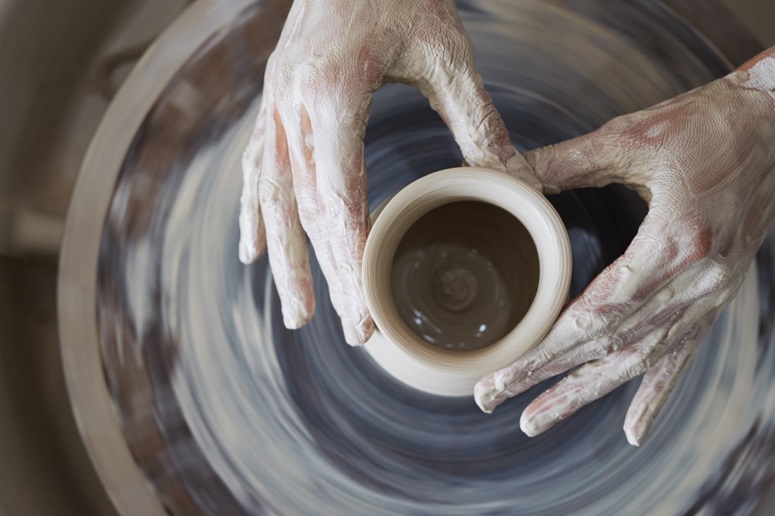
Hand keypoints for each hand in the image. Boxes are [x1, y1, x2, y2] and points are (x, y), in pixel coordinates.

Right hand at [238, 0, 535, 343]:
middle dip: (322, 275)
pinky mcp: (272, 101)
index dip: (349, 262)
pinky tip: (253, 249)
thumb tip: (516, 183)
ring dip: (283, 259)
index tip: (365, 310)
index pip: (337, 199)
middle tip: (345, 329)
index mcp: (333, 95)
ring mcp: (274, 104)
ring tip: (296, 311)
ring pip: (270, 198)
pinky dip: (255, 214)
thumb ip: (477, 122)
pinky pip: (256, 169)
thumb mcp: (446, 52)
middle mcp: (291, 106)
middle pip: (301, 210)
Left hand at [475, 48, 774, 444]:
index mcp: (674, 243)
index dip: (544, 350)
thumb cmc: (707, 124)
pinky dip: (656, 395)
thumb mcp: (630, 137)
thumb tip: (501, 172)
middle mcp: (697, 281)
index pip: (595, 315)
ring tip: (538, 419)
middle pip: (610, 347)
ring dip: (587, 393)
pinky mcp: (718, 294)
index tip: (500, 372)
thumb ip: (561, 162)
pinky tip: (633, 430)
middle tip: (493, 399)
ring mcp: (712, 294)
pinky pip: (683, 354)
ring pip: (641, 361)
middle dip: (548, 379)